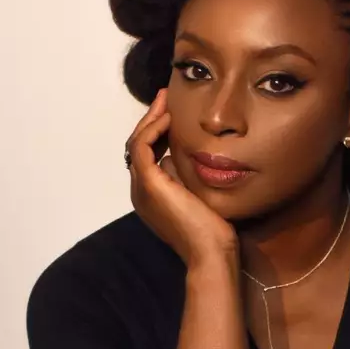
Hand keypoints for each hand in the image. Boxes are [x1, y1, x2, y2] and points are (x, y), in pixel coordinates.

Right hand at [126, 88, 237, 268]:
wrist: (211, 251)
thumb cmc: (212, 229)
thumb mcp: (197, 194)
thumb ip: (186, 176)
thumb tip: (185, 155)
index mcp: (151, 194)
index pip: (147, 153)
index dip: (157, 130)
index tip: (171, 111)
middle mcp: (141, 190)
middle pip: (138, 145)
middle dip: (151, 118)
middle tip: (165, 97)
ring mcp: (142, 188)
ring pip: (137, 142)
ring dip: (151, 119)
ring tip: (166, 100)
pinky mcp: (149, 184)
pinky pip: (142, 147)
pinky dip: (152, 129)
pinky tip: (168, 118)